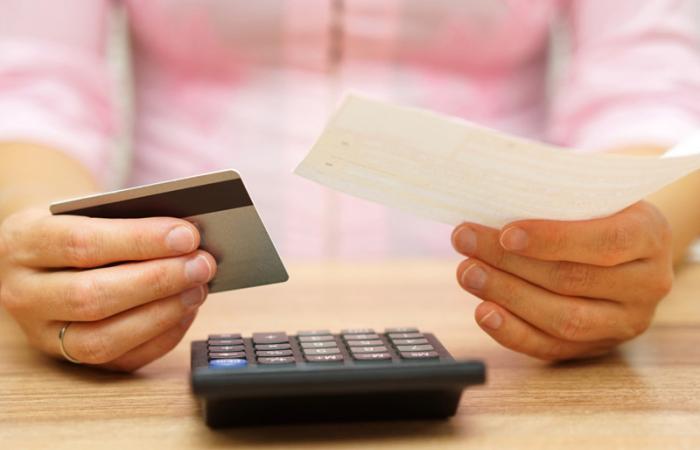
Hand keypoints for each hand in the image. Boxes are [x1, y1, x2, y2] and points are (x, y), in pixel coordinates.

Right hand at [0, 208, 216, 370]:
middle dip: (157, 281)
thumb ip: (130, 220)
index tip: (187, 236)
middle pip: (92, 297)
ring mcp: (43, 334)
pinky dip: (161, 337)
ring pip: (102, 339)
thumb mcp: (88, 210)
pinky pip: (119, 361)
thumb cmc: (78, 226)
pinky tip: (186, 311)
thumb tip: (189, 237)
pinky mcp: (69, 360)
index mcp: (24, 243)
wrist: (44, 255)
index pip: (82, 244)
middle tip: (202, 264)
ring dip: (161, 314)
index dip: (140, 241)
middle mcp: (24, 294)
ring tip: (199, 288)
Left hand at [451, 201, 672, 360]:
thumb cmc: (598, 211)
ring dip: (507, 296)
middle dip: (510, 263)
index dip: (552, 239)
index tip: (507, 234)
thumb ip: (556, 202)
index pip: (604, 241)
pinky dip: (513, 332)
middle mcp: (646, 283)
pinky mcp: (598, 345)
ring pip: (563, 318)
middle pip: (572, 280)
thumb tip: (492, 210)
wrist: (625, 243)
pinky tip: (484, 312)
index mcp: (650, 235)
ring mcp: (625, 320)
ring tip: (468, 273)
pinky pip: (552, 347)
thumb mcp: (591, 195)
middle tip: (466, 242)